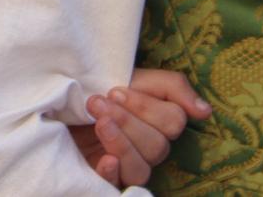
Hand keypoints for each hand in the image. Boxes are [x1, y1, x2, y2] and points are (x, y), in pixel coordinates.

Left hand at [70, 68, 211, 187]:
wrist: (58, 102)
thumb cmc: (99, 87)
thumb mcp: (133, 76)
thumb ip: (171, 87)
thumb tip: (205, 111)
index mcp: (158, 123)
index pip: (173, 122)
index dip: (145, 107)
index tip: (114, 91)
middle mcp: (148, 148)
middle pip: (158, 146)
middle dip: (127, 120)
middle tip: (98, 103)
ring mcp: (128, 166)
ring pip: (142, 168)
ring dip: (120, 142)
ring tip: (97, 122)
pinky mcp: (107, 180)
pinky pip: (119, 186)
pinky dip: (112, 173)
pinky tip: (104, 159)